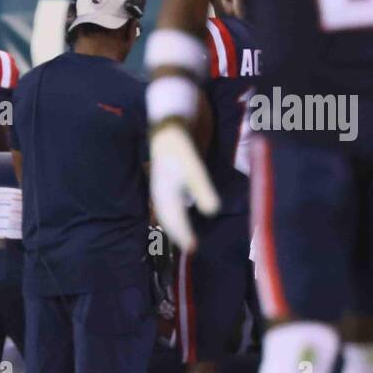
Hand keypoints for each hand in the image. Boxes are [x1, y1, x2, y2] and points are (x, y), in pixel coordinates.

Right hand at [149, 122, 220, 252]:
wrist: (167, 124)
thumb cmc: (179, 145)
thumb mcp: (193, 167)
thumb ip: (201, 188)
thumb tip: (212, 211)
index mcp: (165, 193)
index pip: (174, 220)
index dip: (183, 234)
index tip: (192, 248)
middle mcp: (160, 192)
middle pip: (167, 217)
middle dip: (177, 232)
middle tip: (189, 246)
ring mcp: (162, 185)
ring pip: (166, 210)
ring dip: (174, 223)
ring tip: (182, 235)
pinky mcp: (166, 179)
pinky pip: (167, 202)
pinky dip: (173, 212)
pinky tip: (179, 212)